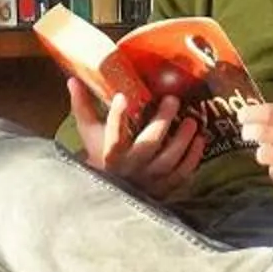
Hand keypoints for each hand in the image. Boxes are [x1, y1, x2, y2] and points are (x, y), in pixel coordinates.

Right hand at [69, 80, 203, 200]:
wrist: (111, 191)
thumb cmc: (101, 156)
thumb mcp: (90, 134)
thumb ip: (83, 107)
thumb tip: (72, 80)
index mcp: (110, 154)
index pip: (112, 136)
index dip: (117, 118)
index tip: (122, 97)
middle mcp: (130, 168)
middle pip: (148, 145)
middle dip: (162, 122)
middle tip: (172, 99)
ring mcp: (149, 181)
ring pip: (168, 161)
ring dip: (183, 140)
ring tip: (192, 121)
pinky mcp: (163, 189)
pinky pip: (181, 175)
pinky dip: (192, 159)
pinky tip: (199, 141)